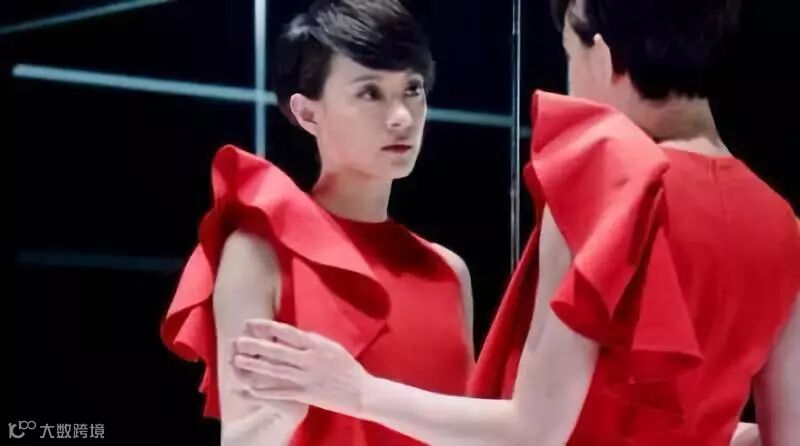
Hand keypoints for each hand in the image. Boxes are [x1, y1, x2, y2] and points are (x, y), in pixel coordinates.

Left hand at [232, 319, 370, 417]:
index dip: (266, 327)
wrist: (361, 392)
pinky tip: (250, 388)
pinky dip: (265, 390)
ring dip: (254, 366)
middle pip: (277, 351)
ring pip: (275, 370)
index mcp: (317, 344)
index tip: (250, 324)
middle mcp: (310, 359)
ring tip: (237, 362)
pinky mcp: (306, 394)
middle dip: (255, 346)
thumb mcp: (332, 347)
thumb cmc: (347, 367)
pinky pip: (281, 392)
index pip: (287, 333)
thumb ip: (312, 341)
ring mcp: (307, 377)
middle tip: (237, 342)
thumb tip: (293, 334)